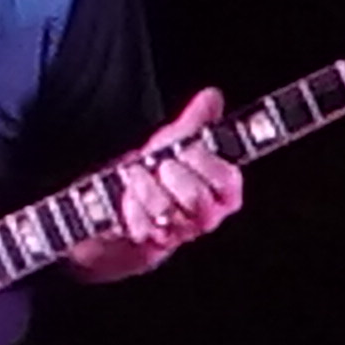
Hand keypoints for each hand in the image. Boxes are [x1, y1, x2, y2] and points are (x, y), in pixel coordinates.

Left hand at [77, 90, 245, 275]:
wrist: (117, 207)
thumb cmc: (153, 178)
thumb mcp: (173, 144)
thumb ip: (195, 122)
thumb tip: (212, 95)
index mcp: (222, 192)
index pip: (228, 180)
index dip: (204, 162)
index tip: (184, 150)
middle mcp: (207, 217)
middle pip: (198, 199)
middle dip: (171, 176)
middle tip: (158, 166)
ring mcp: (180, 235)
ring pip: (168, 213)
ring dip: (145, 190)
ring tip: (137, 180)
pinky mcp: (151, 248)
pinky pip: (142, 228)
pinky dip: (129, 211)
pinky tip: (126, 204)